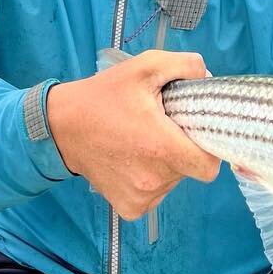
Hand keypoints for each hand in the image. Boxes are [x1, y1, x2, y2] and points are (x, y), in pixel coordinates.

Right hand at [46, 50, 220, 218]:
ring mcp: (141, 197)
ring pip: (173, 183)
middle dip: (183, 150)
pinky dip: (150, 181)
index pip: (209, 165)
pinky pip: (154, 196)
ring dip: (166, 165)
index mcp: (163, 149)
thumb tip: (208, 76)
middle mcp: (154, 180)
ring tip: (142, 142)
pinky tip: (133, 161)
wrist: (62, 126)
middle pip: (190, 170)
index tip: (195, 132)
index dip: (209, 148)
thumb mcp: (144, 67)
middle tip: (161, 129)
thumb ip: (185, 65)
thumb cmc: (105, 96)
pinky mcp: (129, 208)